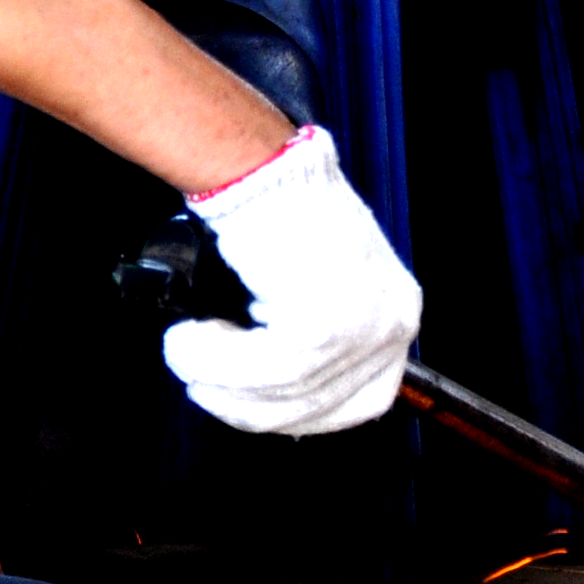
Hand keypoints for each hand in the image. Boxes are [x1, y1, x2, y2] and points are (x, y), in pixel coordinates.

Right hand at [162, 128, 419, 436]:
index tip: (255, 408)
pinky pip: (262, 371)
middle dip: (247, 405)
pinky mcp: (326, 324)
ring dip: (219, 378)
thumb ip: (310, 339)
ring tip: (186, 350)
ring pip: (284, 392)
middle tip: (201, 382)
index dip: (305, 416)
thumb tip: (270, 393)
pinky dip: (214, 361)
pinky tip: (190, 339)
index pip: (367, 399)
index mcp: (397, 313)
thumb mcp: (314, 286)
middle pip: (319, 405)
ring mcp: (365, 326)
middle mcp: (394, 322)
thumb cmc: (276, 215)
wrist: (260, 167)